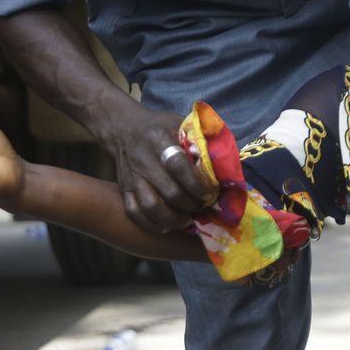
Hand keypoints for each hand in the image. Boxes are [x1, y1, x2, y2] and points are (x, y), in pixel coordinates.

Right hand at [98, 101, 215, 233]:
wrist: (123, 129)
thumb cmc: (160, 128)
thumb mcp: (181, 124)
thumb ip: (202, 141)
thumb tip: (226, 163)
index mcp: (159, 139)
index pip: (179, 165)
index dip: (197, 184)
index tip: (209, 193)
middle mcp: (143, 159)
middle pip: (169, 191)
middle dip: (191, 204)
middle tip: (202, 207)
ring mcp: (131, 176)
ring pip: (151, 206)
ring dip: (173, 219)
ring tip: (187, 220)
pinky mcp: (124, 189)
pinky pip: (134, 213)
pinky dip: (151, 224)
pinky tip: (166, 225)